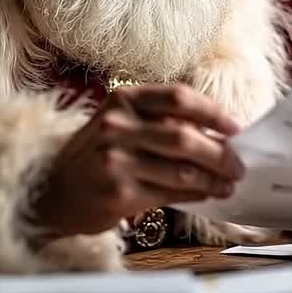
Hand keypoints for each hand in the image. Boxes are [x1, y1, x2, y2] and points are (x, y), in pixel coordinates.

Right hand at [31, 84, 245, 236]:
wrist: (52, 191)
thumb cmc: (96, 155)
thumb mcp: (120, 123)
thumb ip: (161, 121)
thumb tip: (218, 135)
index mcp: (123, 99)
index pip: (178, 97)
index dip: (213, 112)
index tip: (236, 127)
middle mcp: (117, 126)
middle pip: (184, 136)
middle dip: (220, 153)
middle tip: (239, 164)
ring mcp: (116, 160)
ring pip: (181, 169)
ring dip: (212, 179)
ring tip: (228, 183)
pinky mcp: (119, 192)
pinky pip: (170, 193)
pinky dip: (195, 195)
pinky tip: (207, 195)